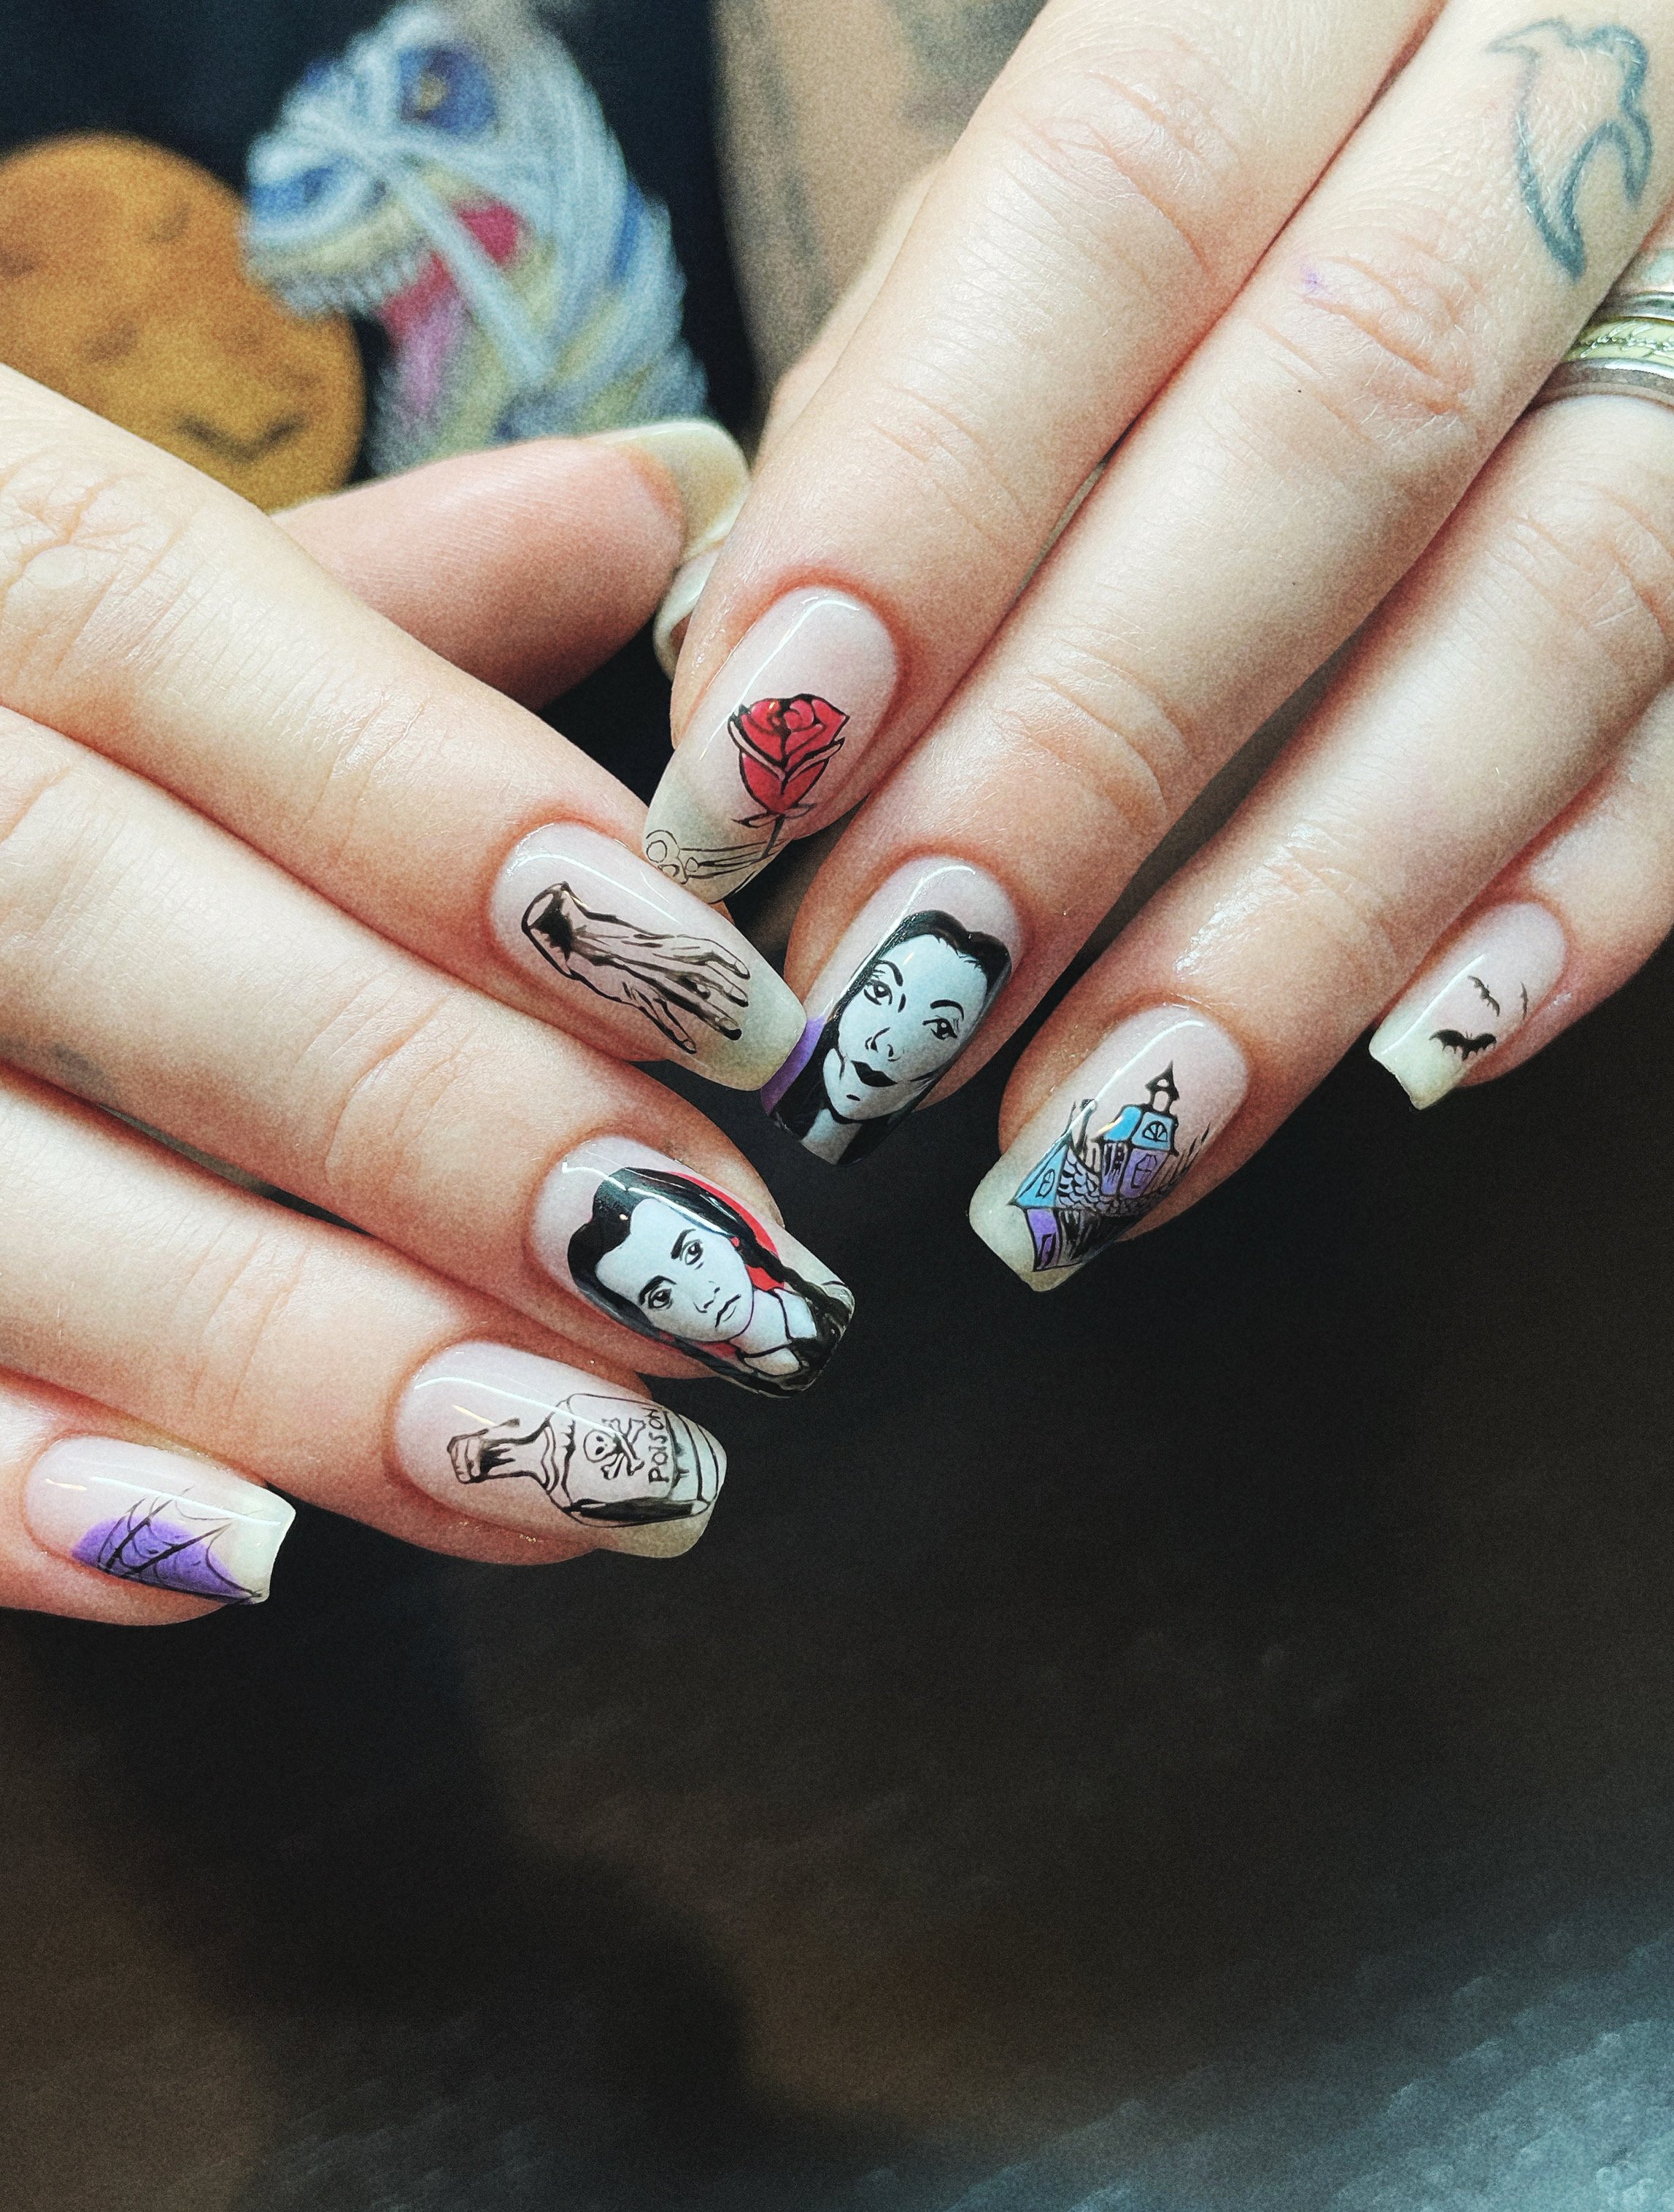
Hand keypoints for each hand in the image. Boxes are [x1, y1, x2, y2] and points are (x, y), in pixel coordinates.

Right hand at [0, 383, 853, 1623]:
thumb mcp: (90, 569)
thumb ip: (369, 582)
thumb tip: (667, 493)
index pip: (174, 624)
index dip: (448, 813)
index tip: (717, 1001)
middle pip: (89, 921)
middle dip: (428, 1117)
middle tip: (711, 1281)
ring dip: (290, 1348)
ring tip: (584, 1462)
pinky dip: (9, 1484)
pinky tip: (239, 1555)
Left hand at [658, 1, 1673, 1261]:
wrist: (1561, 90)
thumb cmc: (1228, 187)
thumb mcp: (1045, 209)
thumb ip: (912, 403)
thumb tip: (756, 705)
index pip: (1105, 200)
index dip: (923, 504)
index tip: (755, 775)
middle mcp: (1574, 79)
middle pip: (1331, 423)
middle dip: (1085, 755)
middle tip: (892, 1013)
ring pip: (1563, 599)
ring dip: (1307, 910)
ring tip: (1099, 1130)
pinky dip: (1576, 904)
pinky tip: (1408, 1058)